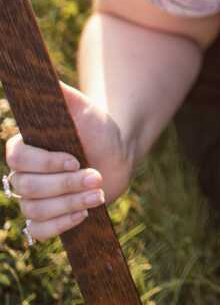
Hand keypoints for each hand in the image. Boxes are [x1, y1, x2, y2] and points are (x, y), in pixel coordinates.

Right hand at [3, 81, 131, 243]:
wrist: (116, 153)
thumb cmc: (96, 128)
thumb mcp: (83, 108)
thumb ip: (61, 94)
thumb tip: (38, 72)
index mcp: (25, 147)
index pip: (17, 159)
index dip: (44, 163)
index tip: (74, 159)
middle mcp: (24, 174)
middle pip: (28, 188)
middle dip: (65, 185)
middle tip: (95, 177)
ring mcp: (34, 198)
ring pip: (34, 211)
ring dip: (68, 204)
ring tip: (98, 194)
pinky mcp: (48, 218)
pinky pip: (38, 232)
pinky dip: (59, 226)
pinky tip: (83, 214)